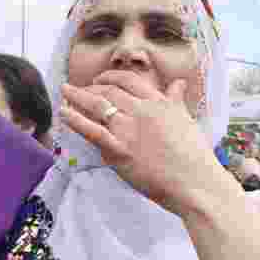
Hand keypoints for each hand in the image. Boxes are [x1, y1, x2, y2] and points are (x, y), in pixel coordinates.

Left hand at [59, 71, 229, 216]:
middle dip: (90, 87)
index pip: (129, 81)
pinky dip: (75, 120)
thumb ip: (176, 100)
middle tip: (79, 88)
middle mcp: (141, 111)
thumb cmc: (194, 155)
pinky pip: (92, 131)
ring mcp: (128, 130)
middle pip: (109, 91)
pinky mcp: (119, 150)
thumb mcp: (186, 119)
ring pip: (97, 106)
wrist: (195, 182)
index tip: (100, 79)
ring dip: (77, 97)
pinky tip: (64, 112)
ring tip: (65, 92)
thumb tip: (178, 83)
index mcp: (158, 102)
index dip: (110, 76)